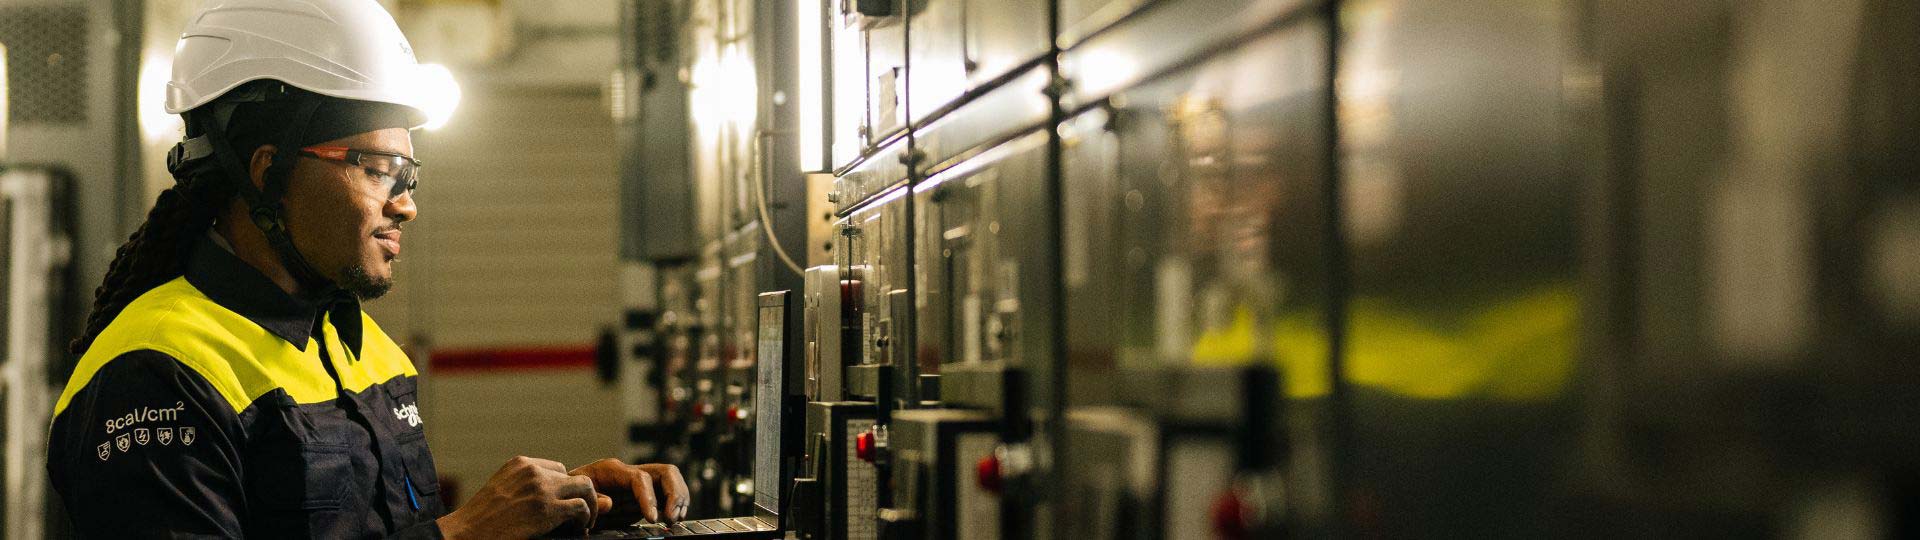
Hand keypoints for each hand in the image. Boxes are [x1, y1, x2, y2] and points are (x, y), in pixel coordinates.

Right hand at [436, 456, 600, 539]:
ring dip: (591, 506)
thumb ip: (525, 486)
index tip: (565, 505)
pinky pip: (581, 507)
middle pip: (574, 477)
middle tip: (583, 515)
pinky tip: (580, 529)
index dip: (565, 489)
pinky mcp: (547, 509)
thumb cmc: (482, 520)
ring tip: (586, 522)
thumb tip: (551, 495)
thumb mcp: (502, 491)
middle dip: (583, 496)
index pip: (557, 469)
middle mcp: (532, 471)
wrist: (466, 533)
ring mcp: (541, 488)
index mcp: (520, 464)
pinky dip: (585, 519)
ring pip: (585, 488)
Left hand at [569, 458, 689, 524]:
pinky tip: (673, 519)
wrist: (567, 502)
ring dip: (680, 499)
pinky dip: (676, 506)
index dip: (649, 498)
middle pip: (666, 472)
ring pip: (671, 481)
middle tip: (673, 517)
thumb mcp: (574, 496)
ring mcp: (640, 485)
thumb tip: (610, 503)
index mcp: (612, 470)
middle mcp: (630, 474)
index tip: (652, 519)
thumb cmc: (569, 497)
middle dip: (675, 493)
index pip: (640, 478)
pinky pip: (668, 496)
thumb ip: (591, 499)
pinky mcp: (645, 498)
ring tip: (674, 519)